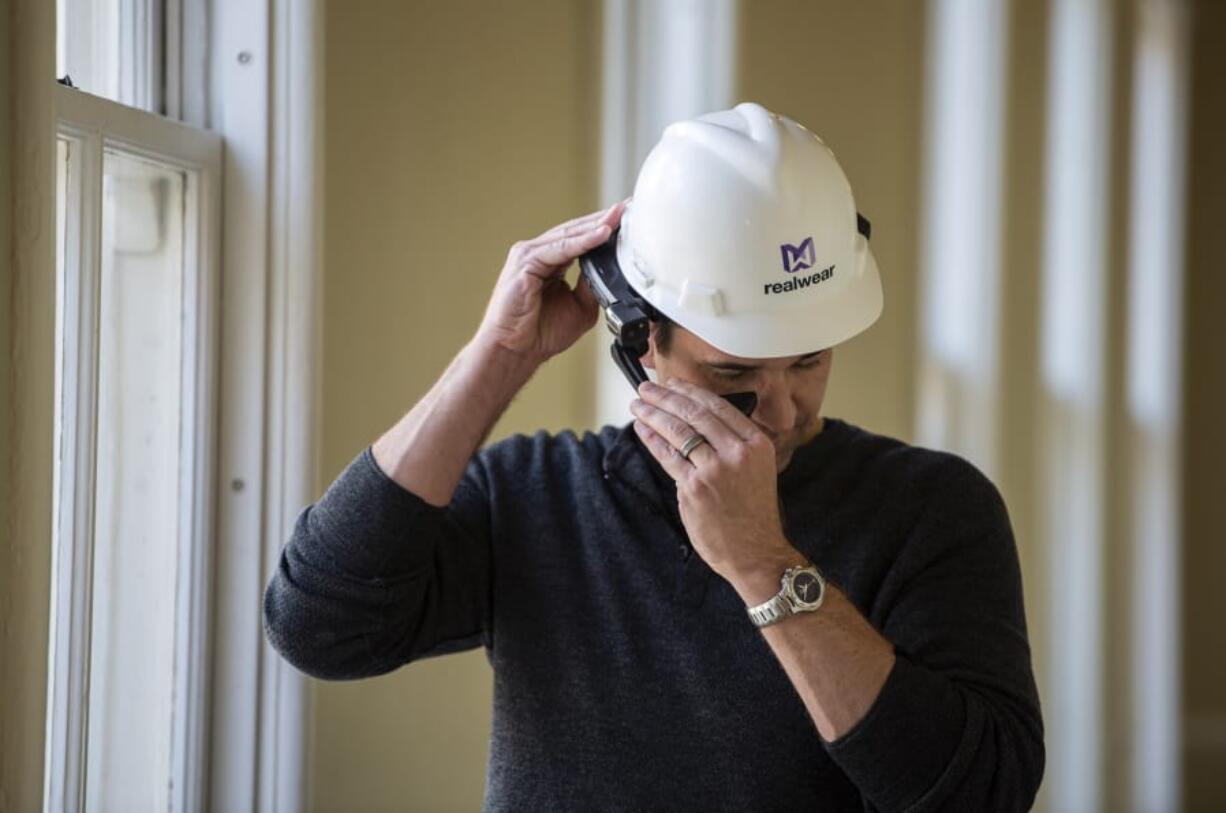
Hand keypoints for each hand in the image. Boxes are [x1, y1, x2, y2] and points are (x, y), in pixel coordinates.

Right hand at [475, 201, 626, 363]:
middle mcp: (537, 254)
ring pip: (569, 235)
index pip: (580, 238)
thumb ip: (593, 285)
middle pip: (575, 230)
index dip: (604, 228)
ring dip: (596, 225)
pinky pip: (559, 249)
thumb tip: (612, 269)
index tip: (629, 219)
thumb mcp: (581, 307)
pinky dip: (583, 241)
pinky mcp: (525, 263)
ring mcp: (528, 256)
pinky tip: (601, 234)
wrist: (515, 351)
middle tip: (629, 207)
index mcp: (549, 262)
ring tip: (619, 216)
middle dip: (603, 219)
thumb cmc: (540, 333)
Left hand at [630, 379, 799, 587]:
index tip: (673, 383)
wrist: (756, 553)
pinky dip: (652, 440)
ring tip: (638, 405)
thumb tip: (698, 423)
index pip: (718, 407)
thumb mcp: (757, 470)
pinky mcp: (694, 488)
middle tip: (647, 388)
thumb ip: (734, 445)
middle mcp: (738, 453)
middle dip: (666, 397)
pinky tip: (642, 430)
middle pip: (695, 414)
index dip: (691, 392)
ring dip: (653, 414)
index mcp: (757, 444)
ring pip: (678, 432)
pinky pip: (668, 456)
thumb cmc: (753, 514)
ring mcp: (715, 470)